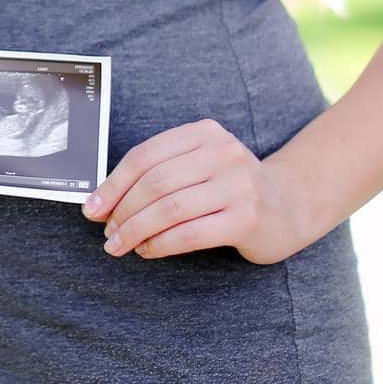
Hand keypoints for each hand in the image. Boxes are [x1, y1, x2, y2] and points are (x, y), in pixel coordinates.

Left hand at [81, 118, 308, 264]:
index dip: (113, 184)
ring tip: (120, 245)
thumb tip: (104, 200)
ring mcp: (238, 184)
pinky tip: (148, 250)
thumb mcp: (200, 165)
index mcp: (203, 133)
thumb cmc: (231, 187)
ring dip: (136, 231)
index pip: (145, 156)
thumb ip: (160, 173)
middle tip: (107, 233)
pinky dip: (160, 244)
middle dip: (122, 211)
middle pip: (154, 182)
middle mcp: (222, 152)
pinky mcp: (247, 218)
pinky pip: (189, 233)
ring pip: (168, 209)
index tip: (92, 208)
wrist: (291, 204)